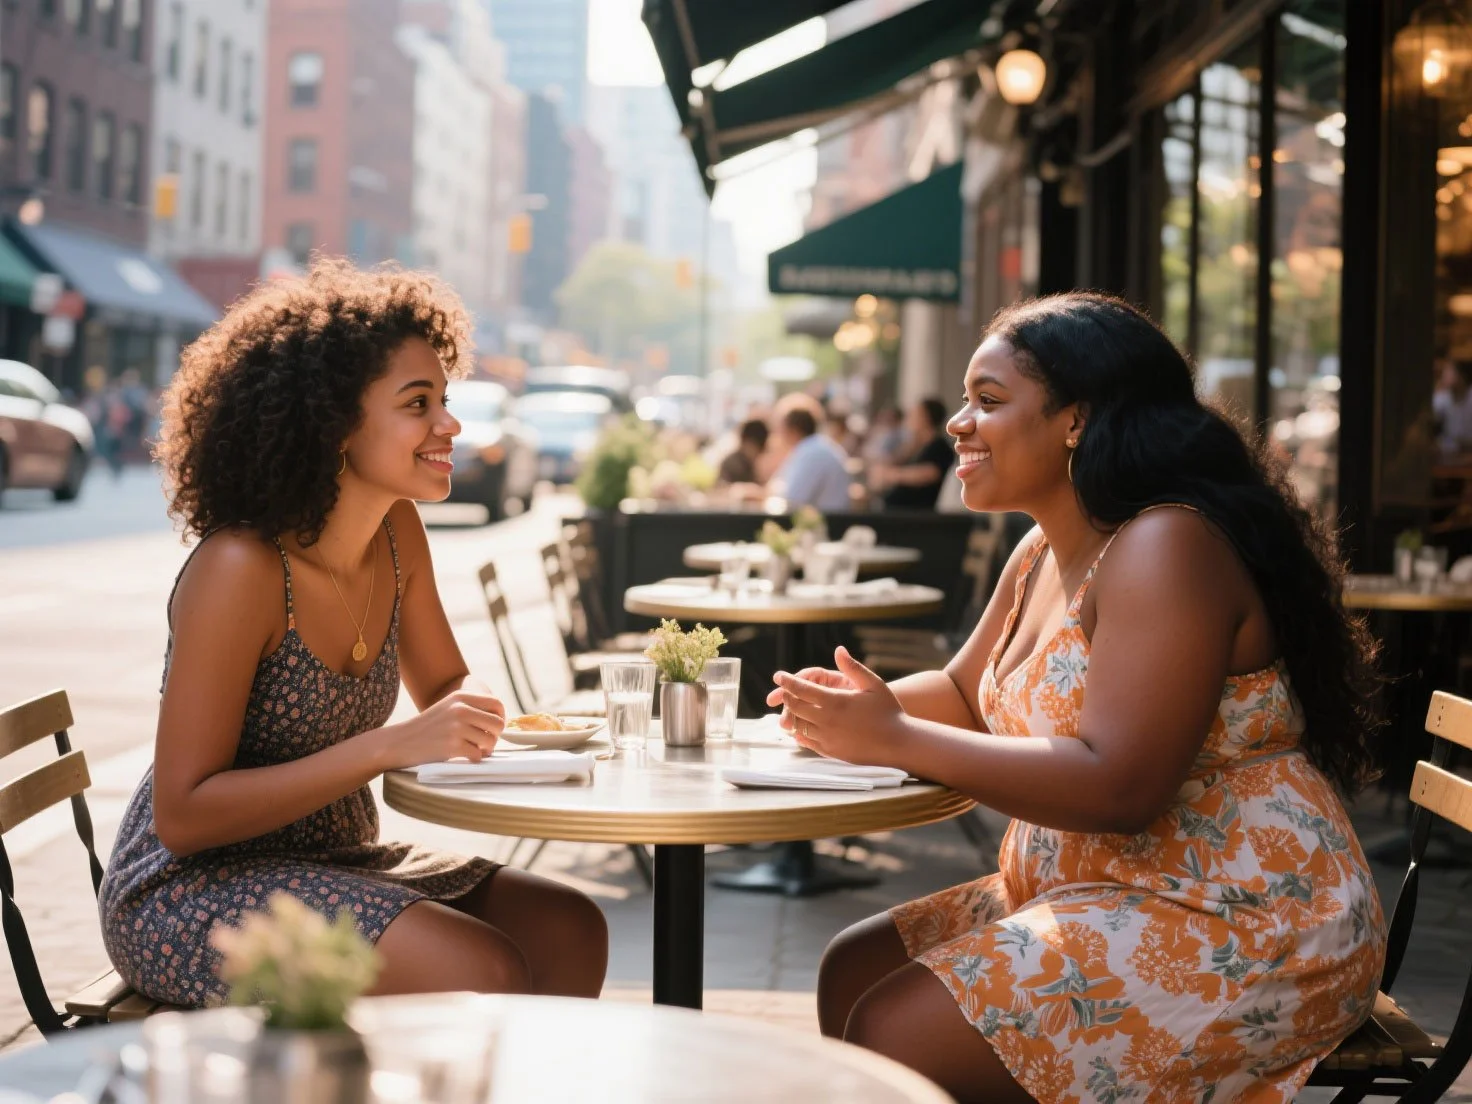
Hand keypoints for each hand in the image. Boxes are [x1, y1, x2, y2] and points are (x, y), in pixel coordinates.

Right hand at [372, 689, 505, 769]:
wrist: (399, 741)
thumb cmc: (428, 727)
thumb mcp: (448, 707)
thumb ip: (471, 707)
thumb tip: (501, 717)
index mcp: (461, 697)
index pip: (497, 704)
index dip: (501, 717)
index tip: (494, 727)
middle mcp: (461, 709)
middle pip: (498, 724)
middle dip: (495, 736)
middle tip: (485, 742)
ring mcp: (457, 728)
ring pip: (490, 741)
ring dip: (485, 749)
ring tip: (474, 749)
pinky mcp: (453, 746)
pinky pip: (478, 755)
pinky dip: (474, 759)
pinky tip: (464, 756)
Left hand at [770, 647, 906, 765]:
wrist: (898, 743)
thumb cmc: (888, 710)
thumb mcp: (873, 684)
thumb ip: (852, 667)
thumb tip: (838, 650)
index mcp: (835, 702)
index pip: (801, 689)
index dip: (787, 681)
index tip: (778, 675)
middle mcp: (826, 721)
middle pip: (795, 707)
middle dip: (787, 697)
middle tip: (784, 690)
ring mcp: (827, 738)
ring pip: (798, 725)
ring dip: (792, 715)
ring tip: (791, 707)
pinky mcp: (830, 751)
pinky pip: (806, 741)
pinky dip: (800, 732)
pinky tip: (802, 726)